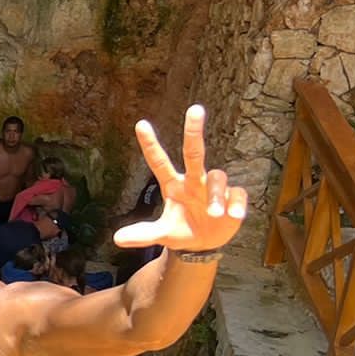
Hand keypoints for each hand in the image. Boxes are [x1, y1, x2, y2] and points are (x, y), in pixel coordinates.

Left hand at [111, 105, 247, 254]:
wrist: (204, 245)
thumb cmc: (182, 231)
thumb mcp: (162, 234)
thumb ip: (143, 235)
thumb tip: (117, 239)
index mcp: (174, 186)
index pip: (159, 162)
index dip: (150, 145)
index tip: (140, 124)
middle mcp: (194, 181)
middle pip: (194, 152)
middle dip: (194, 131)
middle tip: (195, 109)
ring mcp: (214, 188)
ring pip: (218, 177)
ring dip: (216, 195)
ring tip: (214, 214)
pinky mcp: (233, 198)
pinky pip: (237, 194)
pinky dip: (236, 204)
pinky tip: (233, 216)